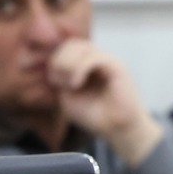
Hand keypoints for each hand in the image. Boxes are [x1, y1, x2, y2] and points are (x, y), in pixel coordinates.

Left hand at [48, 39, 162, 165]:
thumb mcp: (68, 98)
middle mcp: (98, 59)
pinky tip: (75, 84)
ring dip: (68, 63)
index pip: (66, 49)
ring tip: (70, 84)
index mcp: (86, 65)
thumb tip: (53, 67)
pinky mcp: (116, 67)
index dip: (55, 61)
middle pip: (72, 44)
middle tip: (59, 81)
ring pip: (82, 46)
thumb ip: (60, 81)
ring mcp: (108, 61)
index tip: (54, 82)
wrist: (118, 129)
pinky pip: (93, 58)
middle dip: (60, 60)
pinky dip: (79, 69)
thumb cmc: (95, 116)